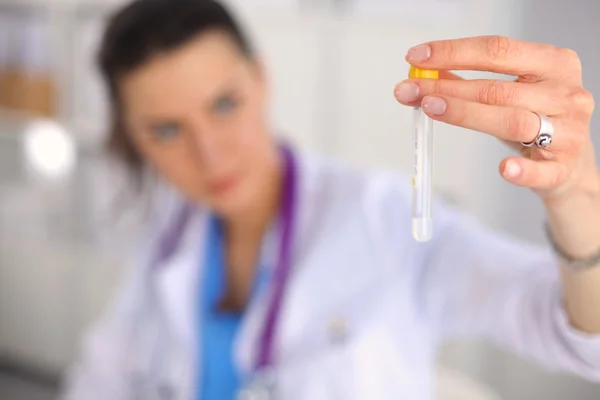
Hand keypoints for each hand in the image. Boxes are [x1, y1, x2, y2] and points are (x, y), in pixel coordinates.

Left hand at [394, 36, 598, 202]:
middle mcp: (565, 94)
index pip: (498, 50)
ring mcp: (568, 132)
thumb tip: (424, 71)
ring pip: (512, 122)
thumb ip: (471, 81)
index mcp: (553, 64)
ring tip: (428, 109)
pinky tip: (502, 168)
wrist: (572, 164)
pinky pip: (539, 171)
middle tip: (409, 89)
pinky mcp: (563, 169)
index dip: (454, 52)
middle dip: (446, 87)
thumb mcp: (511, 93)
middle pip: (497, 89)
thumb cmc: (537, 120)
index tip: (417, 56)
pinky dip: (520, 170)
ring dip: (465, 114)